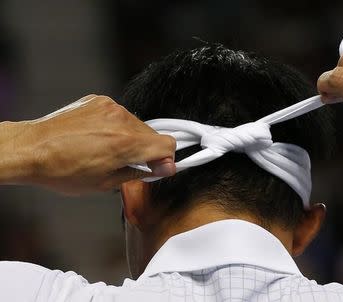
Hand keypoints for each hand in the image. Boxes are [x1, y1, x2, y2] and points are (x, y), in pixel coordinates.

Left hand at [0, 95, 175, 194]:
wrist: (31, 148)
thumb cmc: (61, 170)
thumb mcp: (105, 183)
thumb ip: (140, 172)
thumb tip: (162, 169)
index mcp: (125, 143)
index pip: (168, 144)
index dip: (166, 159)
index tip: (159, 167)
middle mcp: (121, 120)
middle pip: (153, 135)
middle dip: (147, 150)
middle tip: (129, 164)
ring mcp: (110, 107)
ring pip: (137, 125)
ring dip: (131, 138)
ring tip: (109, 151)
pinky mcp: (99, 101)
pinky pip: (121, 115)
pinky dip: (117, 127)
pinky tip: (99, 138)